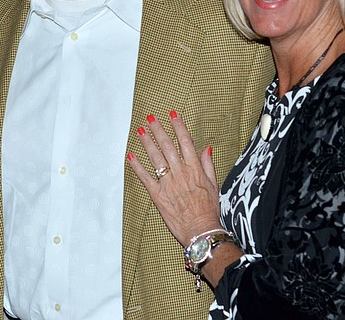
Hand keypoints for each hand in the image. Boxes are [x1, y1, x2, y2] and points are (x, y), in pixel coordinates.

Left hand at [126, 111, 222, 246]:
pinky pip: (145, 178)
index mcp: (194, 169)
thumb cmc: (209, 209)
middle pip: (167, 146)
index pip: (185, 142)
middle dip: (158, 130)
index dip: (178, 126)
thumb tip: (206, 148)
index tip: (173, 114)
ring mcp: (168, 183)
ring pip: (155, 158)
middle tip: (151, 117)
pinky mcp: (158, 195)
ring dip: (147, 142)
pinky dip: (137, 166)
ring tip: (140, 130)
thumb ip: (207, 165)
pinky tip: (130, 156)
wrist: (201, 230)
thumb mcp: (213, 185)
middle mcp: (180, 173)